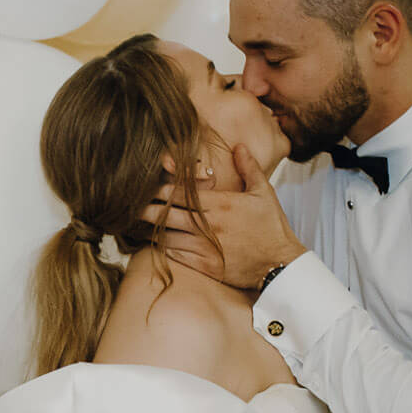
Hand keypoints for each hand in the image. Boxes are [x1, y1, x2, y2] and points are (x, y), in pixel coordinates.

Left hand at [145, 143, 306, 288]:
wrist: (280, 264)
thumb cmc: (272, 227)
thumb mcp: (264, 193)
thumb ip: (248, 168)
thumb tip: (238, 146)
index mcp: (221, 203)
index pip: (181, 192)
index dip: (160, 189)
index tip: (147, 185)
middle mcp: (208, 225)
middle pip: (166, 213)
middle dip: (146, 207)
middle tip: (131, 203)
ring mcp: (204, 247)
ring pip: (166, 235)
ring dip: (151, 228)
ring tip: (136, 222)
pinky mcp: (203, 266)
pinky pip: (174, 255)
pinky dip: (161, 247)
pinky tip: (153, 240)